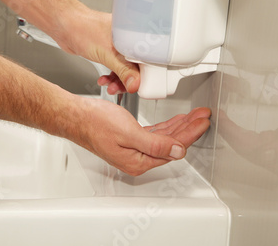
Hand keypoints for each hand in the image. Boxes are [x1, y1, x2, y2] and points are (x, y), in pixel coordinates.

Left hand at [56, 7, 139, 93]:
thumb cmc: (83, 28)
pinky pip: (117, 67)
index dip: (145, 75)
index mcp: (134, 34)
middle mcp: (129, 39)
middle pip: (138, 66)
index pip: (148, 58)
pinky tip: (105, 80)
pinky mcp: (110, 51)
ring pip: (126, 69)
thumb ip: (123, 71)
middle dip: (129, 80)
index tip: (138, 86)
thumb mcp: (107, 54)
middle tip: (121, 88)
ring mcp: (120, 46)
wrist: (65, 26)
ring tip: (110, 86)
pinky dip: (112, 76)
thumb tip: (135, 84)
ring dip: (118, 80)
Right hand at [71, 97, 210, 175]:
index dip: (190, 134)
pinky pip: (154, 134)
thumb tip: (178, 151)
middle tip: (203, 116)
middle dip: (189, 129)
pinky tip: (174, 121)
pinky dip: (167, 126)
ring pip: (164, 138)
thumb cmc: (94, 123)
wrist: (74, 116)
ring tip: (194, 116)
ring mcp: (133, 149)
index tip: (202, 122)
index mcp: (138, 161)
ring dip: (180, 126)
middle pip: (171, 144)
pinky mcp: (129, 139)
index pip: (173, 148)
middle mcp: (137, 158)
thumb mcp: (128, 133)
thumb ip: (155, 144)